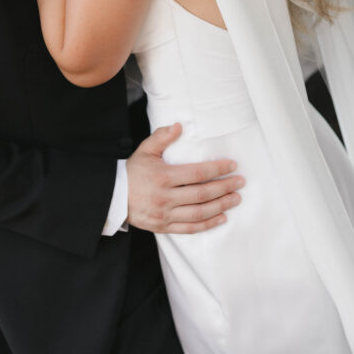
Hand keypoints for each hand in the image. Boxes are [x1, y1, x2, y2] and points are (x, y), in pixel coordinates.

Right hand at [126, 123, 244, 233]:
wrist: (114, 197)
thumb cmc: (132, 171)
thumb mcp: (145, 150)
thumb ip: (162, 137)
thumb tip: (179, 125)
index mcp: (163, 177)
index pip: (197, 173)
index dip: (217, 170)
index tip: (232, 165)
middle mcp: (166, 197)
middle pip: (202, 194)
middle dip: (225, 188)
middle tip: (240, 182)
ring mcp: (166, 214)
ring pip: (199, 213)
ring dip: (221, 206)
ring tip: (236, 198)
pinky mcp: (164, 226)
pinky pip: (190, 228)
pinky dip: (208, 224)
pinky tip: (222, 217)